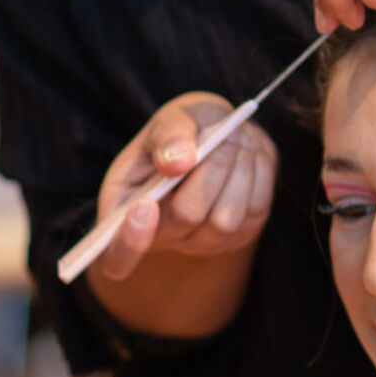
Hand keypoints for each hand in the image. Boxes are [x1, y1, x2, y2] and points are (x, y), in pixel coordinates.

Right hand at [91, 92, 277, 282]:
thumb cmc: (185, 129)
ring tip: (236, 139)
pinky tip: (249, 154)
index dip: (130, 242)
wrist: (220, 134)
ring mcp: (201, 243)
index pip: (117, 257)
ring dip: (238, 170)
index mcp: (124, 209)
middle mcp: (161, 237)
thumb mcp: (171, 119)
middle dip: (210, 169)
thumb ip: (169, 135)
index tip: (145, 205)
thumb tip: (178, 162)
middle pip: (187, 218)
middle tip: (223, 135)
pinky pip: (255, 211)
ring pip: (226, 220)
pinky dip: (258, 175)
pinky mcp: (239, 235)